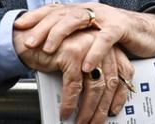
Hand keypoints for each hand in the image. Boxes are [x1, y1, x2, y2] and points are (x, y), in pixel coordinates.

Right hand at [14, 29, 133, 123]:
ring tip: (81, 122)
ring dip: (87, 110)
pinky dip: (70, 103)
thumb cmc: (56, 50)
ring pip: (94, 86)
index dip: (121, 93)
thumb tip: (103, 101)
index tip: (114, 109)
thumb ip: (95, 72)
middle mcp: (101, 44)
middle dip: (101, 108)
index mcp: (108, 45)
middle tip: (96, 122)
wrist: (30, 39)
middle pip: (109, 82)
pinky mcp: (72, 54)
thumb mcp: (82, 59)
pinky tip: (66, 112)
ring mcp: (88, 48)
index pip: (124, 71)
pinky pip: (74, 86)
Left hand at [15, 2, 154, 72]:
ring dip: (62, 34)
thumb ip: (74, 36)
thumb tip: (46, 46)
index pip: (55, 9)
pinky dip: (94, 51)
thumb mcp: (91, 35)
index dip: (36, 16)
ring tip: (50, 51)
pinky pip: (105, 38)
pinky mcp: (121, 27)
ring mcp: (106, 16)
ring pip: (79, 20)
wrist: (149, 32)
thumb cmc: (118, 36)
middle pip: (62, 14)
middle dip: (43, 28)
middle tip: (29, 43)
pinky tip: (86, 64)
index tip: (18, 25)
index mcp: (82, 11)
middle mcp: (92, 10)